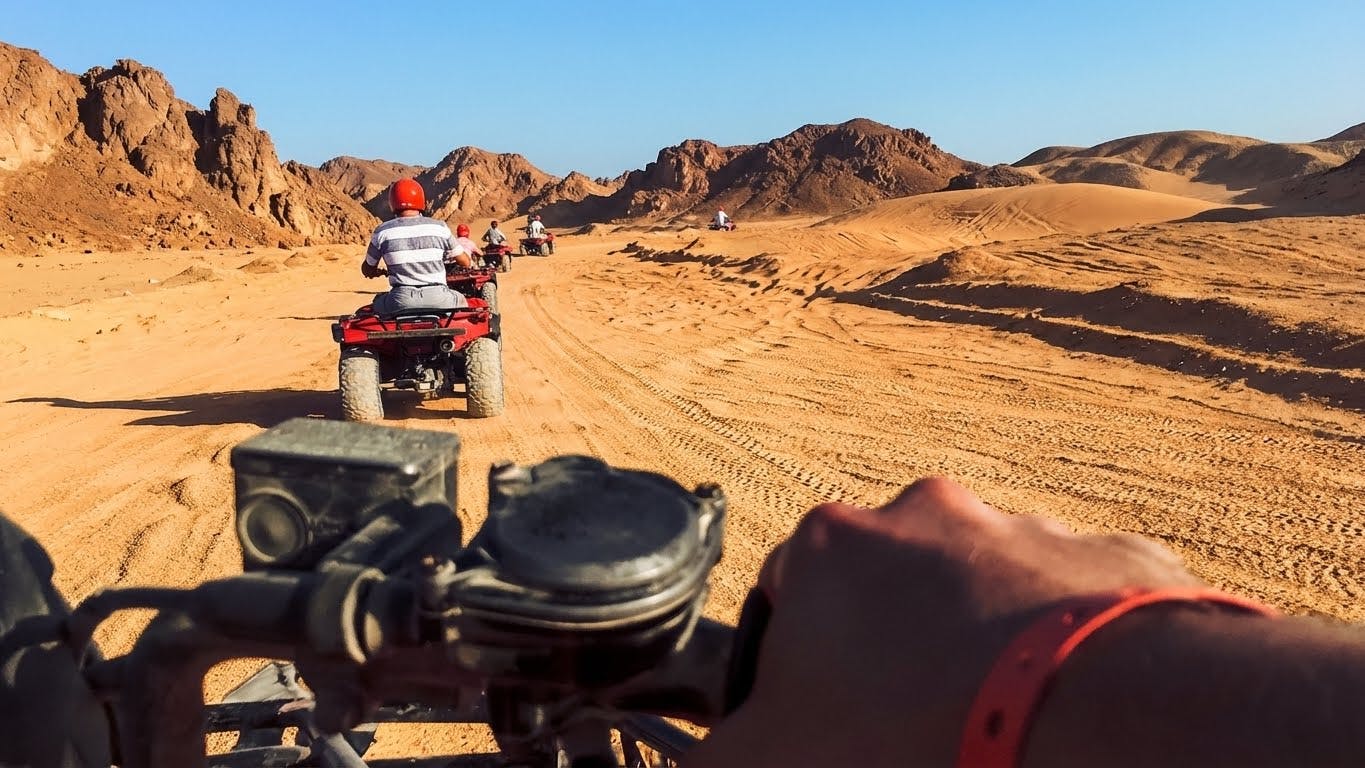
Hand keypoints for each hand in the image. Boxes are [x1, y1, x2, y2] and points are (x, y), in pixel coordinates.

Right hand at [686, 477, 1201, 766]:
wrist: (1096, 726)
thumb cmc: (913, 735)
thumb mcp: (766, 761)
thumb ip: (717, 755)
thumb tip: (700, 765)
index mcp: (832, 546)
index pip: (786, 593)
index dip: (793, 664)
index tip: (819, 721)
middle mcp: (928, 517)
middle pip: (890, 590)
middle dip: (893, 652)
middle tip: (910, 730)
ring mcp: (1027, 530)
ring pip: (987, 593)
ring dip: (984, 647)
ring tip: (998, 725)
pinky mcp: (1113, 560)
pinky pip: (1079, 608)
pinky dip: (1069, 652)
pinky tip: (1065, 711)